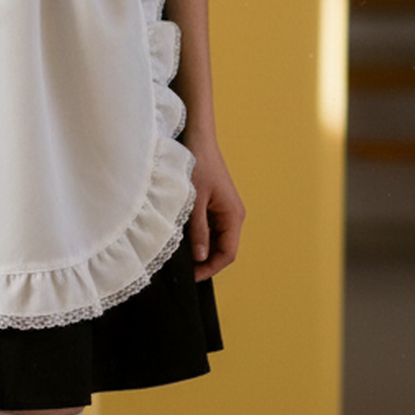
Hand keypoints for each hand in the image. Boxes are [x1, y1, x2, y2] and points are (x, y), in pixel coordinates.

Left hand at [183, 132, 244, 281]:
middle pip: (223, 249)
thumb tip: (200, 258)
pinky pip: (211, 228)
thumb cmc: (198, 164)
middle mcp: (233, 215)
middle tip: (183, 269)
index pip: (227, 254)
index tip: (190, 276)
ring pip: (216, 240)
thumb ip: (198, 231)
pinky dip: (200, 236)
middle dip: (205, 261)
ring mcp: (225, 210)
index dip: (209, 268)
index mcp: (233, 216)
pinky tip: (184, 238)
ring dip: (202, 249)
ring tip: (181, 255)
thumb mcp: (194, 201)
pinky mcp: (216, 205)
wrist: (197, 138)